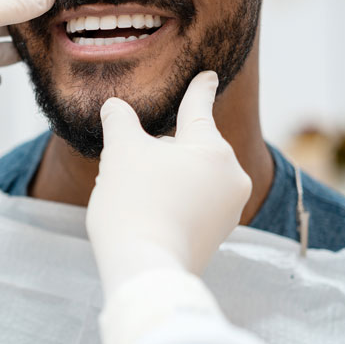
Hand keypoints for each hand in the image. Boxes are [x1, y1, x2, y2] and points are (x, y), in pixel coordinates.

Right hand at [86, 71, 251, 296]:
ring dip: (164, 179)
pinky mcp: (216, 237)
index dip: (198, 89)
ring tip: (136, 198)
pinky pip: (193, 206)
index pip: (199, 108)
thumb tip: (114, 107)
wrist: (144, 268)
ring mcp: (227, 211)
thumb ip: (119, 121)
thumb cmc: (133, 203)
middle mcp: (230, 177)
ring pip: (189, 178)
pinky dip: (171, 203)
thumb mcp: (121, 152)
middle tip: (130, 171)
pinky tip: (148, 216)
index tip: (209, 75)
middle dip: (161, 152)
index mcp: (212, 149)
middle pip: (189, 149)